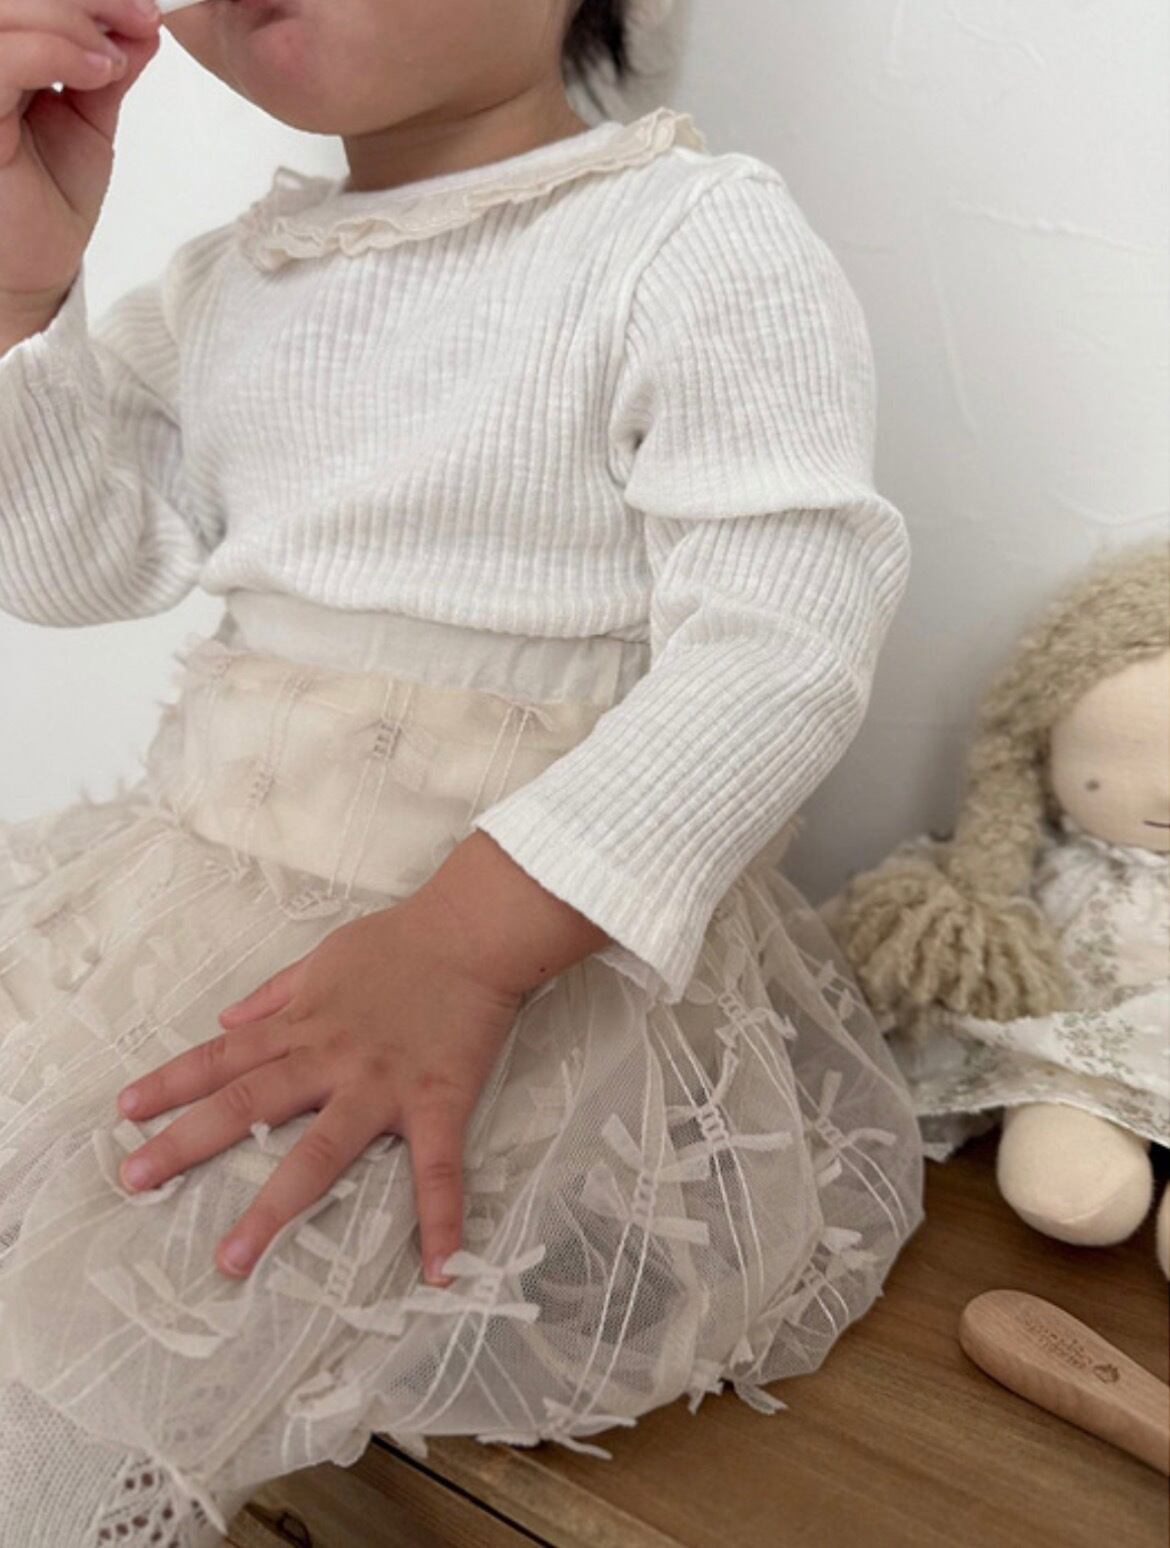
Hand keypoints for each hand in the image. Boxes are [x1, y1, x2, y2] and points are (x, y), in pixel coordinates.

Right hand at [1, 1, 161, 302]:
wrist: (36, 270)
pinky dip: (53, 50)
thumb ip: (105, 69)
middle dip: (86, 0)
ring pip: (5, 14)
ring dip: (69, 20)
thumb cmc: (52, 202)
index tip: (144, 9)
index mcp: (2, 57)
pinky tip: (98, 70)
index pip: (31, 2)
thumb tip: (142, 25)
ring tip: (114, 57)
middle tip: (141, 18)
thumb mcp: (88, 120)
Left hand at [113, 889, 525, 1284]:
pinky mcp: (436, 1104)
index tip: (126, 1111)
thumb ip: (275, 994)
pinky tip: (438, 1270)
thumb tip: (226, 1021)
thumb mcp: (324, 956)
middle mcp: (330, 1059)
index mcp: (303, 1025)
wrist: (473, 931)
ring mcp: (381, 1087)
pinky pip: (438, 1170)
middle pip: (248, 1103)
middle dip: (187, 1142)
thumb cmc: (401, 940)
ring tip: (233, 1260)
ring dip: (275, 1208)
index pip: (223, 1056)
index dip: (171, 1082)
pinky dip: (441, 1221)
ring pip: (319, 1153)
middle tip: (134, 1180)